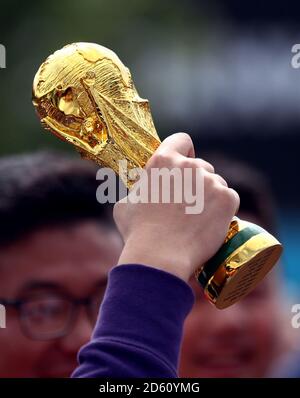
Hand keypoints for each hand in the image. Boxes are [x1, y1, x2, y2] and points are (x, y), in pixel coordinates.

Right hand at [114, 133, 239, 281]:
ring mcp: (210, 181)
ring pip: (216, 182)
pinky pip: (230, 197)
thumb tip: (145, 188)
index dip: (183, 150)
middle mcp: (189, 166)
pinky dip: (223, 209)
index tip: (183, 163)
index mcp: (163, 161)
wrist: (160, 257)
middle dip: (195, 180)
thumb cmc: (139, 233)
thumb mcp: (126, 204)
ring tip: (196, 219)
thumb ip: (140, 189)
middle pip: (200, 165)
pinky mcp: (227, 199)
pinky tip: (210, 223)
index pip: (181, 140)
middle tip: (186, 204)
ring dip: (209, 195)